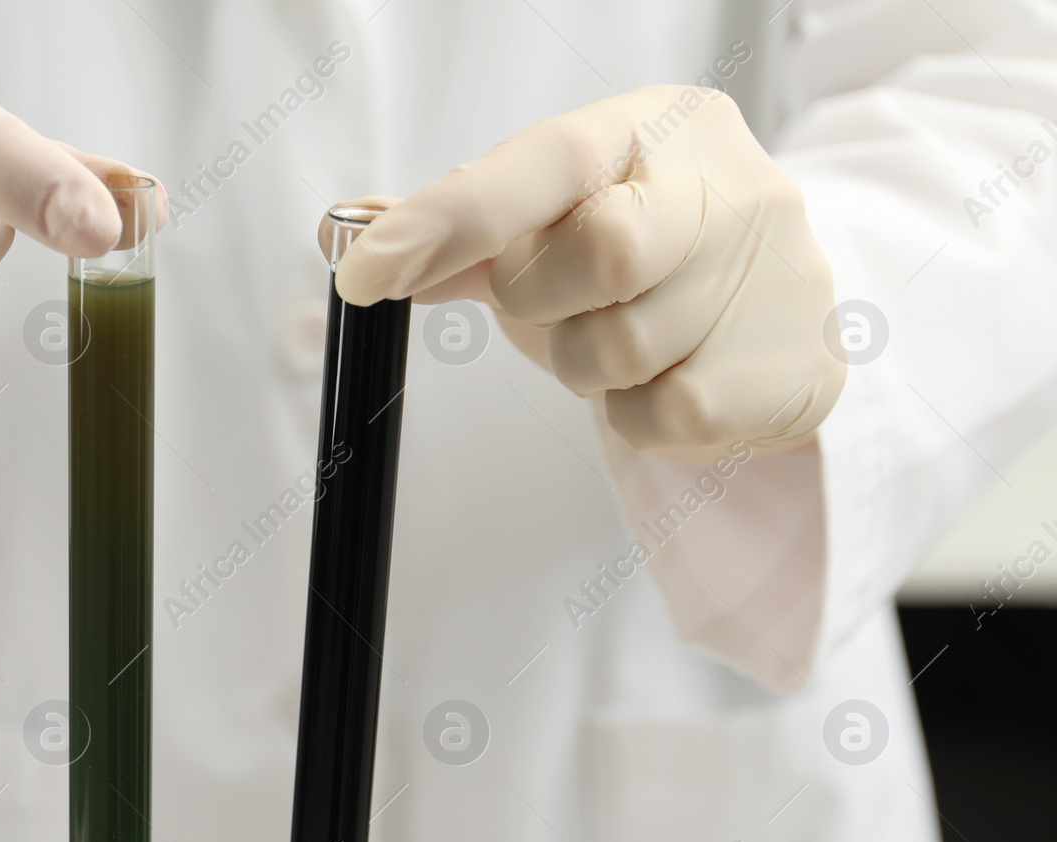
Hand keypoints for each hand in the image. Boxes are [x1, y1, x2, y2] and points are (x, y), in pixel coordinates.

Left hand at [331, 86, 845, 457]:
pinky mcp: (795, 365)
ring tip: (618, 338)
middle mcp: (727, 183)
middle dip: (543, 299)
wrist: (775, 317)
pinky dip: (636, 414)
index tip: (366, 270)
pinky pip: (664, 414)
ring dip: (586, 364)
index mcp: (653, 127)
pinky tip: (663, 379)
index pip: (546, 160)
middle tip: (553, 300)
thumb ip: (458, 231)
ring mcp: (777, 272)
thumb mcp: (553, 222)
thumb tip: (345, 236)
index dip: (450, 216)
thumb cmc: (643, 257)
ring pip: (622, 347)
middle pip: (601, 252)